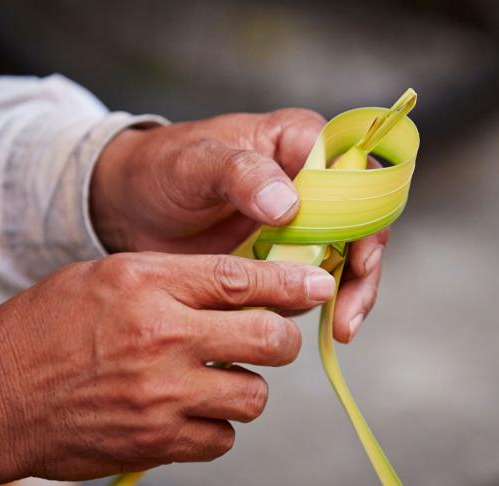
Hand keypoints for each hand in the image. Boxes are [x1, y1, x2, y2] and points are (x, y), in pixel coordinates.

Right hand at [0, 253, 334, 483]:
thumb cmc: (40, 330)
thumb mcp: (103, 277)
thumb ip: (173, 278)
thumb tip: (239, 286)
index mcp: (146, 285)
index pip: (241, 279)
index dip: (291, 282)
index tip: (318, 283)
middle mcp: (160, 338)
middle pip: (269, 340)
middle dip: (281, 338)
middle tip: (269, 337)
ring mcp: (161, 396)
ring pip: (254, 395)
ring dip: (246, 387)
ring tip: (215, 379)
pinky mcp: (157, 443)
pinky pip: (223, 439)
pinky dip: (216, 427)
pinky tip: (190, 412)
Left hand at [91, 109, 390, 341]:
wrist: (129, 208)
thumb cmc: (161, 169)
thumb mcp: (194, 164)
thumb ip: (240, 174)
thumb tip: (288, 204)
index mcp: (298, 142)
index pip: (356, 171)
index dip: (369, 213)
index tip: (359, 258)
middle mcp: (310, 181)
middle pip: (363, 222)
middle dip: (363, 270)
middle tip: (348, 313)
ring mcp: (300, 222)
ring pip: (345, 257)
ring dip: (347, 294)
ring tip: (339, 330)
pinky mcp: (284, 256)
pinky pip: (312, 281)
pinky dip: (315, 306)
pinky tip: (305, 328)